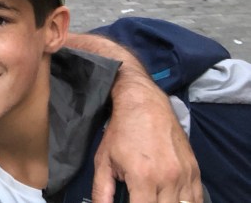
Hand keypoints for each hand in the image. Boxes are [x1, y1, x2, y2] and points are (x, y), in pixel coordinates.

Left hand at [92, 74, 202, 202]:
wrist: (144, 104)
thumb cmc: (121, 131)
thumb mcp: (103, 160)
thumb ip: (102, 191)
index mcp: (143, 177)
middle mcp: (168, 179)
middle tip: (141, 199)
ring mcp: (185, 175)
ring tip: (153, 199)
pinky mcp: (195, 171)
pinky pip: (196, 200)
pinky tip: (172, 200)